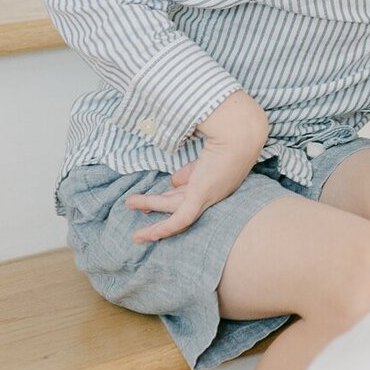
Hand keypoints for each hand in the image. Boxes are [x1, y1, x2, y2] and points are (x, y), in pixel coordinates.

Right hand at [126, 89, 267, 242]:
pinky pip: (179, 220)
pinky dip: (162, 229)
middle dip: (155, 203)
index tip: (154, 195)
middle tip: (134, 203)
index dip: (171, 194)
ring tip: (129, 202)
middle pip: (178, 201)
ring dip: (150, 205)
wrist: (240, 133)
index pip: (189, 192)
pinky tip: (144, 236)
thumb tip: (174, 182)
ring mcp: (208, 197)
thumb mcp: (207, 157)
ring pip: (172, 207)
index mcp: (215, 183)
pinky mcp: (201, 196)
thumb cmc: (229, 137)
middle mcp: (213, 195)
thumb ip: (191, 171)